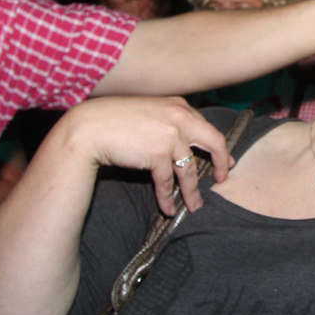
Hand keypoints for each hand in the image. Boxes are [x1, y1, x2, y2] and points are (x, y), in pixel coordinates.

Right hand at [59, 96, 233, 214]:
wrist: (89, 128)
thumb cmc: (113, 121)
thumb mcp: (149, 113)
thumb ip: (168, 123)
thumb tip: (183, 145)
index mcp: (179, 106)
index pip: (207, 127)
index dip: (217, 146)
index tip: (225, 160)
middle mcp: (180, 117)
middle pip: (214, 142)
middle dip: (221, 163)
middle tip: (222, 179)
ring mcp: (171, 135)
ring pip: (190, 170)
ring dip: (193, 192)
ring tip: (195, 206)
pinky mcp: (158, 153)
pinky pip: (167, 181)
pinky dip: (167, 197)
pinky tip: (168, 208)